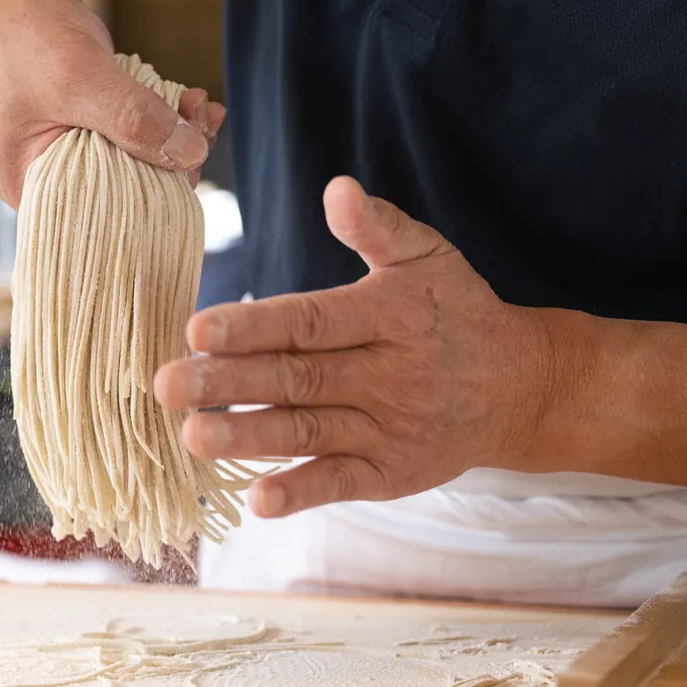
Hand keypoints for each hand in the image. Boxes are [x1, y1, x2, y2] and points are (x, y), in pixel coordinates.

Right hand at [0, 0, 223, 206]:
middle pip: (115, 190)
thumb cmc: (26, 27)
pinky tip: (189, 101)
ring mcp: (56, 143)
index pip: (91, 218)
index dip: (144, 204)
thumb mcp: (82, 78)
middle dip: (166, 162)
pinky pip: (126, 130)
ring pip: (127, 158)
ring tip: (198, 106)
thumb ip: (134, 120)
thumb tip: (191, 154)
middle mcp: (35, 171)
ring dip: (169, 135)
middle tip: (201, 129)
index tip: (188, 169)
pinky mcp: (78, 118)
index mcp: (20, 179)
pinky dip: (158, 117)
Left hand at [153, 176, 555, 517]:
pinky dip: (301, 492)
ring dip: (248, 436)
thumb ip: (378, 226)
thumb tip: (337, 188)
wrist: (520, 388)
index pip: (310, 322)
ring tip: (192, 435)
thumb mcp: (428, 257)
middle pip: (297, 378)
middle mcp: (388, 375)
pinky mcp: (389, 473)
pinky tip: (257, 499)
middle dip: (228, 382)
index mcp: (390, 316)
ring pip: (308, 431)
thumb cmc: (456, 312)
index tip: (196, 328)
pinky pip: (340, 483)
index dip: (253, 326)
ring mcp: (388, 429)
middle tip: (165, 383)